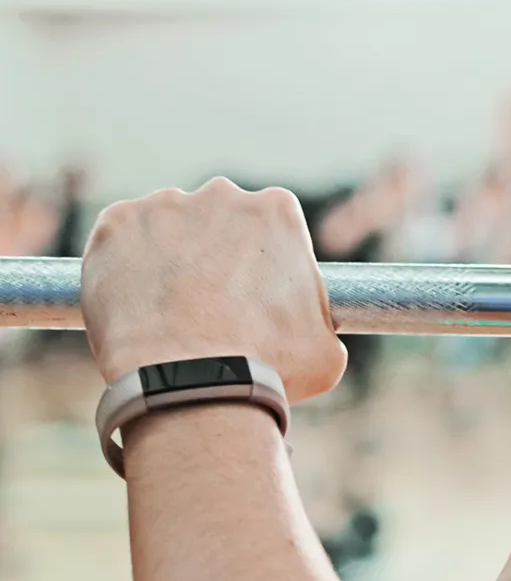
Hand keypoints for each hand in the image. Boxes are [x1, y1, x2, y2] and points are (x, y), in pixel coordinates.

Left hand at [81, 178, 346, 402]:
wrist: (194, 385)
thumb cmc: (270, 370)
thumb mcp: (326, 348)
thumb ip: (318, 320)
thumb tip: (313, 329)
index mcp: (276, 211)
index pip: (266, 226)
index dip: (257, 264)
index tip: (247, 296)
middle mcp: (221, 194)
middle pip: (213, 222)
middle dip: (210, 257)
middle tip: (205, 307)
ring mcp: (164, 206)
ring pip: (164, 231)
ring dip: (165, 261)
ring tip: (165, 316)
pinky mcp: (115, 225)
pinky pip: (118, 244)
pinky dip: (122, 271)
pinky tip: (133, 310)